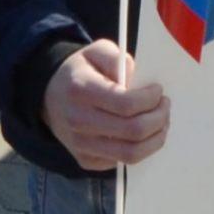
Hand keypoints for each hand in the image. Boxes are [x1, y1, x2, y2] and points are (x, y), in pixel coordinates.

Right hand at [41, 40, 168, 169]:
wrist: (48, 95)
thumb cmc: (80, 71)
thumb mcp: (96, 51)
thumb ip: (118, 59)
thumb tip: (137, 83)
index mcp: (81, 90)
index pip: (126, 104)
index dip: (150, 99)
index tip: (158, 91)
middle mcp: (78, 121)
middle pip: (133, 131)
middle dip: (159, 118)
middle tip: (164, 106)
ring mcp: (81, 145)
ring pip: (131, 154)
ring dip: (155, 139)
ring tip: (160, 122)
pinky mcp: (85, 160)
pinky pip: (122, 162)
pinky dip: (140, 148)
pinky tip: (142, 133)